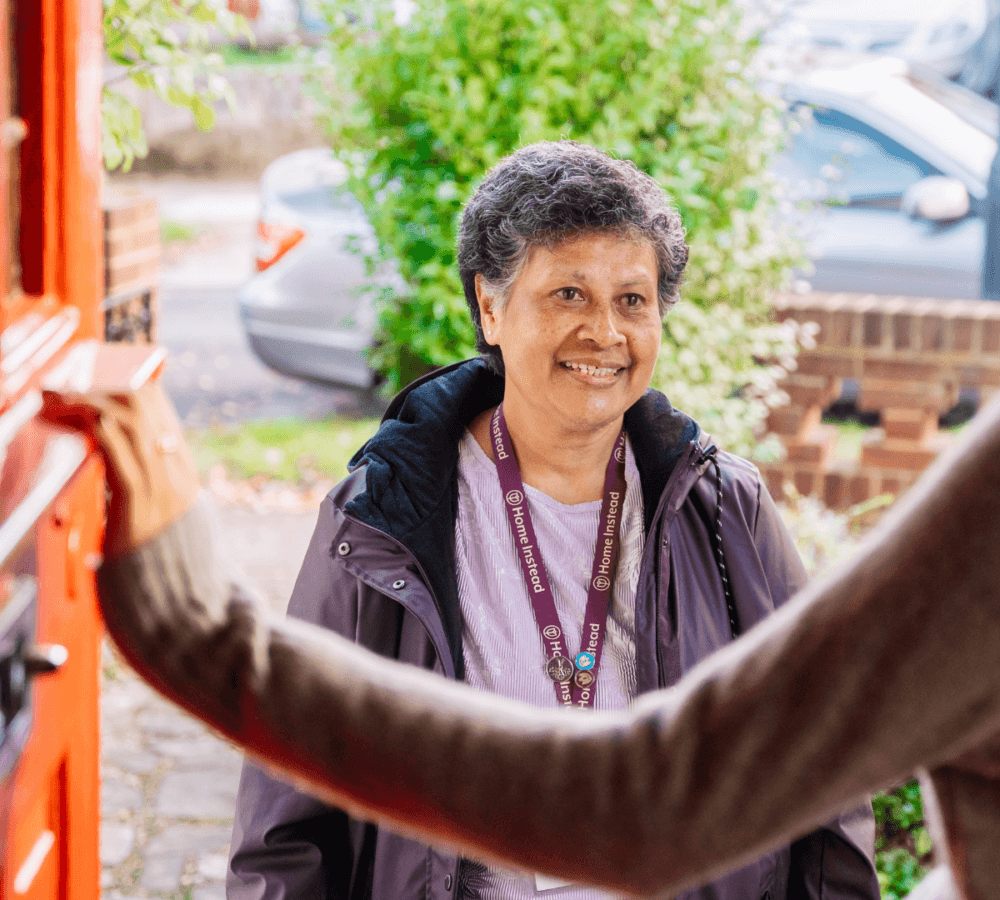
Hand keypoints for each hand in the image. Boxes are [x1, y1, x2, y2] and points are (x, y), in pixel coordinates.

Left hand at [41, 381, 199, 555]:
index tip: (106, 376)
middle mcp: (176, 475)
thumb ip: (145, 490)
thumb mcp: (162, 519)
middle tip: (79, 376)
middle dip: (113, 384)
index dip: (136, 388)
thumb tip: (118, 471)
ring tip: (64, 393)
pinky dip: (97, 429)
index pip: (164, 416)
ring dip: (95, 400)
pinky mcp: (138, 503)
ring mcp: (161, 487)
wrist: (177, 598)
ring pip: (134, 423)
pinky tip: (77, 419)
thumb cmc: (162, 565)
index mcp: (184, 477)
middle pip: (150, 410)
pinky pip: (118, 454)